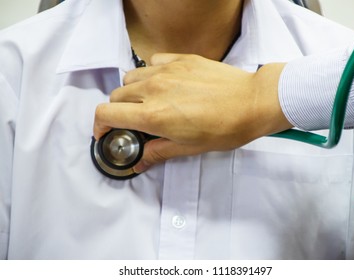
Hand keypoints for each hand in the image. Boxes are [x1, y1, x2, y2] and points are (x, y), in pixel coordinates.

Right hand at [93, 54, 291, 172]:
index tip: (105, 131)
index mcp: (153, 116)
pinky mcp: (180, 59)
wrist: (252, 102)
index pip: (106, 114)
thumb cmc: (225, 128)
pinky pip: (151, 62)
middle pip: (115, 96)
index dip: (99, 125)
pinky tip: (164, 83)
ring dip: (131, 92)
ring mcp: (166, 71)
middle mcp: (154, 90)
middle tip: (133, 121)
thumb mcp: (189, 147)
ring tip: (148, 102)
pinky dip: (150, 73)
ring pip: (130, 77)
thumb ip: (158, 152)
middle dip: (117, 111)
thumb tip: (140, 162)